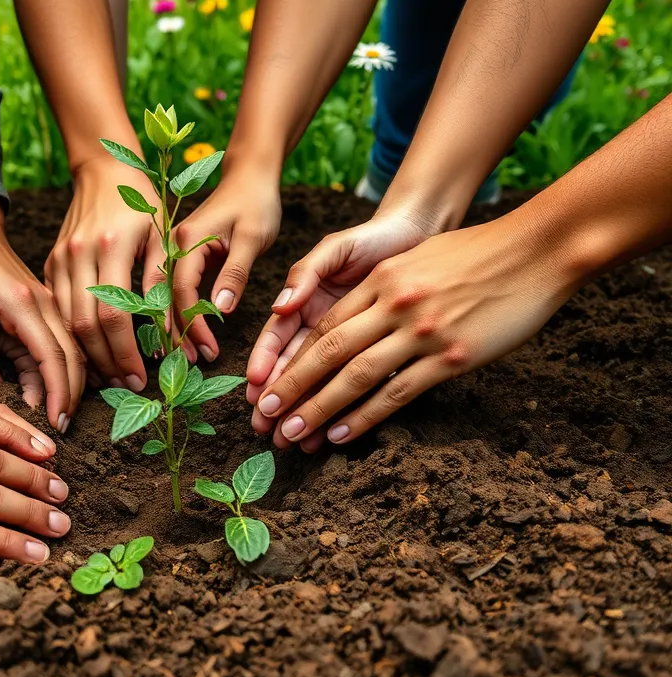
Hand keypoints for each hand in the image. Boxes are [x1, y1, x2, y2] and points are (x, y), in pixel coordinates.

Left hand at [0, 195, 84, 432]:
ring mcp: (47, 307)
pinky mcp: (43, 311)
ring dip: (68, 385)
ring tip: (57, 419)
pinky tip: (52, 395)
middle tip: (58, 431)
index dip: (58, 392)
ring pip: (70, 353)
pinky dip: (60, 371)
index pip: (51, 355)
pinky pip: (59, 345)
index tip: (55, 423)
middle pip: (71, 357)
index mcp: (21, 303)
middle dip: (70, 396)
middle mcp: (43, 304)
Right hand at [45, 156, 163, 389]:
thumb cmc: (143, 203)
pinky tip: (94, 352)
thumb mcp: (163, 237)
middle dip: (107, 362)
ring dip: (89, 356)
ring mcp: (59, 260)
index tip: (142, 376)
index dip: (127, 351)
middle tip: (128, 384)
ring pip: (67, 323)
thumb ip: (165, 284)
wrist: (104, 171)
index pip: (114, 315)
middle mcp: (79, 255)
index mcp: (111, 246)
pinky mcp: (50, 264)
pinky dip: (75, 336)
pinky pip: (59, 310)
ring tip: (113, 376)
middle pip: (85, 326)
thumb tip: (170, 336)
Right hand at [170, 169, 281, 361]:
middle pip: (165, 297)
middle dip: (175, 334)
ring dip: (172, 328)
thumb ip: (235, 273)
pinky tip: (179, 336)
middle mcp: (172, 244)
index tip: (207, 350)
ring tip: (184, 358)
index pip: (183, 290)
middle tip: (189, 364)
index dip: (192, 324)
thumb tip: (219, 310)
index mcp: (188, 238)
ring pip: (164, 296)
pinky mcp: (178, 255)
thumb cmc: (256, 202)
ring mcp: (172, 249)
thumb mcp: (252, 237)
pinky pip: (170, 290)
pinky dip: (174, 313)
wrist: (250, 177)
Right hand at [246, 213, 432, 448]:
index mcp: (303, 302)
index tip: (256, 387)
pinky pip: (358, 386)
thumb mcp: (336, 247)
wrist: (421, 235)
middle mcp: (320, 326)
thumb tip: (280, 305)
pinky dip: (345, 409)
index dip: (265, 362)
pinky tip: (334, 433)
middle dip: (278, 399)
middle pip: (292, 368)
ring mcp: (348, 343)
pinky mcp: (377, 354)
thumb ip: (307, 272)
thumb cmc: (374, 237)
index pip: (277, 338)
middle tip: (264, 428)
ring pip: (322, 383)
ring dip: (306, 411)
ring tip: (295, 441)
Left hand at [252, 213, 572, 448]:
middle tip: (263, 417)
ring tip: (292, 434)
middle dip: (291, 387)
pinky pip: (398, 392)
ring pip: (355, 377)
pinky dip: (366, 416)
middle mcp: (393, 306)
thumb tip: (356, 316)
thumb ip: (380, 287)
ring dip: (318, 409)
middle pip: (328, 351)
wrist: (534, 251)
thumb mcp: (416, 259)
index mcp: (381, 282)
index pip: (324, 325)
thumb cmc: (474, 254)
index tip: (267, 383)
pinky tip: (341, 434)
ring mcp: (422, 332)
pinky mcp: (451, 357)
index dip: (291, 357)